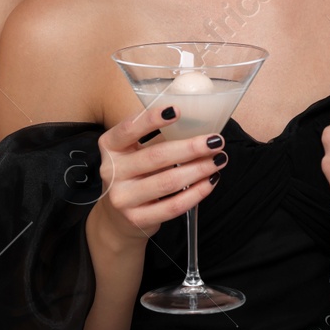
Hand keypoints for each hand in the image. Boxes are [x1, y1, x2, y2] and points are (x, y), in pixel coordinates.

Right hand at [90, 105, 229, 246]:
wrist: (117, 218)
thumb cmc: (134, 175)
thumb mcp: (135, 152)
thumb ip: (158, 138)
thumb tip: (198, 125)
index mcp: (110, 146)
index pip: (129, 129)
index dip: (151, 119)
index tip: (177, 110)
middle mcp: (111, 171)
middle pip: (156, 156)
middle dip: (190, 148)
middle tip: (215, 141)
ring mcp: (122, 198)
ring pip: (168, 182)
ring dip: (199, 169)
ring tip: (219, 160)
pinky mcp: (137, 219)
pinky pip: (173, 206)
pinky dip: (196, 193)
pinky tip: (210, 182)